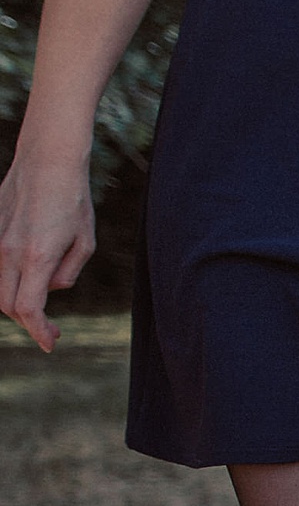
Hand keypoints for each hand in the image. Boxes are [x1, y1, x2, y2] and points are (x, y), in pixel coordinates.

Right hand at [0, 157, 95, 351]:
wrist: (46, 162)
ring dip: (16, 302)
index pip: (28, 309)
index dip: (39, 331)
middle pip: (8, 305)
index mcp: (36, 257)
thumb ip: (67, 272)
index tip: (50, 343)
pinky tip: (27, 278)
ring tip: (40, 303)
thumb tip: (51, 288)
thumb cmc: (73, 200)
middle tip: (50, 328)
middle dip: (29, 321)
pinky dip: (7, 281)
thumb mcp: (83, 241)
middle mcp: (8, 251)